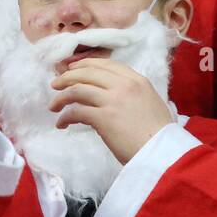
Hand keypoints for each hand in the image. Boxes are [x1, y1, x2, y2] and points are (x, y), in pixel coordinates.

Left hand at [49, 58, 174, 163]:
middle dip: (66, 77)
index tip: (71, 69)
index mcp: (137, 80)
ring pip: (77, 90)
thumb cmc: (158, 133)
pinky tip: (62, 124)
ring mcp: (113, 100)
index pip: (105, 64)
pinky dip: (64, 117)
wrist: (163, 152)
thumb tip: (104, 95)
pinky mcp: (103, 118)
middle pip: (86, 73)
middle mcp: (124, 85)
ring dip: (60, 98)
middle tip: (55, 85)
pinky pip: (75, 112)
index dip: (84, 65)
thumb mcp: (149, 102)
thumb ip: (128, 94)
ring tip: (53, 106)